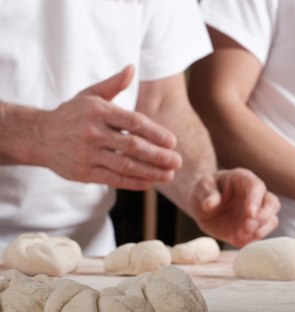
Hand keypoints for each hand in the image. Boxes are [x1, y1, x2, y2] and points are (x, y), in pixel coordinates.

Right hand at [32, 65, 181, 189]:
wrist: (39, 135)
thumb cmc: (72, 114)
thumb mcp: (90, 94)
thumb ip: (113, 84)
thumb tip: (132, 67)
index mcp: (98, 111)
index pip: (134, 123)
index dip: (156, 133)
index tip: (173, 141)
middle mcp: (93, 133)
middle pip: (132, 146)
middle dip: (158, 155)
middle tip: (177, 161)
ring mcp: (87, 154)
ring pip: (125, 165)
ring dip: (150, 172)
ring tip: (169, 175)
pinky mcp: (83, 172)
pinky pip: (113, 179)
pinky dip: (133, 182)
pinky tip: (150, 183)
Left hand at [190, 168, 279, 246]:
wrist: (202, 205)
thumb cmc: (203, 192)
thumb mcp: (200, 188)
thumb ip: (206, 194)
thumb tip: (211, 204)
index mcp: (244, 179)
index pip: (256, 187)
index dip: (255, 200)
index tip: (250, 214)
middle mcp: (256, 195)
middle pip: (272, 203)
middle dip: (263, 217)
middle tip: (247, 228)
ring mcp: (257, 212)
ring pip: (271, 220)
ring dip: (259, 230)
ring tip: (240, 236)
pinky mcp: (254, 227)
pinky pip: (260, 233)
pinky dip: (252, 239)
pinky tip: (238, 240)